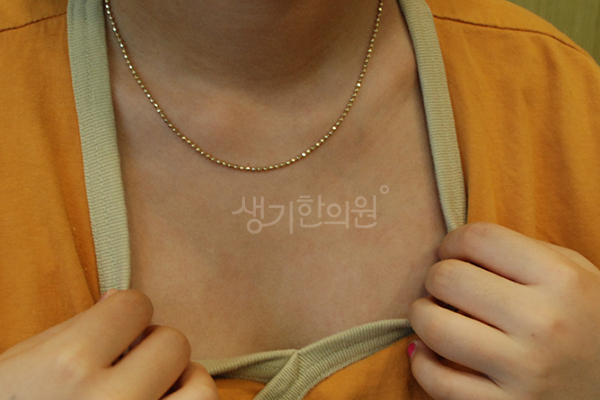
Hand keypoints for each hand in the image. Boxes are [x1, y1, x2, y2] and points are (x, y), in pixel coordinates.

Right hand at [0, 290, 218, 399]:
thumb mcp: (22, 366)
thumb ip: (73, 329)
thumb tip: (118, 298)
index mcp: (68, 367)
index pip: (136, 305)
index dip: (124, 313)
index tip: (113, 330)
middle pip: (174, 343)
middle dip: (152, 348)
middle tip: (131, 363)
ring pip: (202, 389)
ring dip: (183, 383)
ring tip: (158, 387)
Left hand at [408, 222, 599, 399]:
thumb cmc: (588, 321)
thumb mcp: (576, 275)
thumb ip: (521, 253)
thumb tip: (456, 249)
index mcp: (561, 279)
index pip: (478, 238)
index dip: (453, 242)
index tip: (452, 253)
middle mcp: (543, 322)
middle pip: (447, 278)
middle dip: (435, 278)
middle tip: (445, 288)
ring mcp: (525, 370)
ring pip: (434, 327)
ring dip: (422, 316)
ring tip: (434, 316)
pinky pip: (438, 381)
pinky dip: (422, 363)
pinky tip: (430, 353)